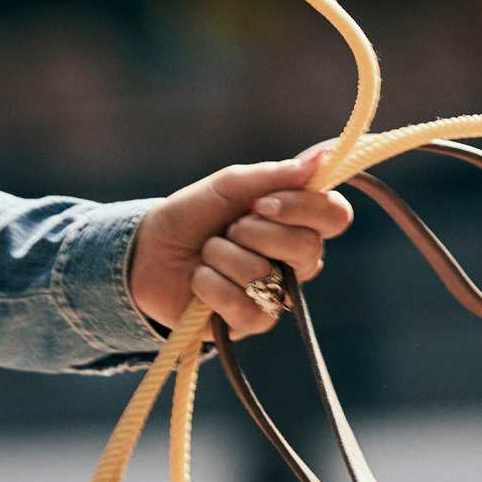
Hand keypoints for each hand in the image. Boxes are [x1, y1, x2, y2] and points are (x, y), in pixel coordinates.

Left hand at [127, 143, 354, 340]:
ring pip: (265, 275)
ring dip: (221, 256)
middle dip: (254, 232)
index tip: (261, 202)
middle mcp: (294, 262)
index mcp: (296, 224)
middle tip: (228, 228)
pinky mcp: (250, 323)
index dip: (303, 207)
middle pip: (307, 247)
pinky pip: (245, 308)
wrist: (147, 250)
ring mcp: (275, 295)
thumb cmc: (192, 216)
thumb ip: (274, 175)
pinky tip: (200, 281)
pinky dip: (210, 286)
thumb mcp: (228, 186)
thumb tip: (323, 158)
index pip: (335, 216)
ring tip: (207, 254)